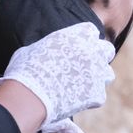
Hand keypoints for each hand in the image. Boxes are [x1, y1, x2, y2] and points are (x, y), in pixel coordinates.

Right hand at [0, 22, 114, 126]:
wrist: (29, 95)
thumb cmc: (25, 70)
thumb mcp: (33, 49)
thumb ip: (48, 47)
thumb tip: (41, 51)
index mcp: (76, 35)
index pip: (90, 30)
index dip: (83, 40)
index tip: (76, 48)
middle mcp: (91, 51)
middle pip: (106, 49)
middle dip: (98, 56)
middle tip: (85, 66)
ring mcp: (97, 73)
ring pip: (107, 73)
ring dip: (97, 78)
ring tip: (81, 86)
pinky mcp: (97, 93)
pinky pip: (98, 96)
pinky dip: (88, 100)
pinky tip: (74, 102)